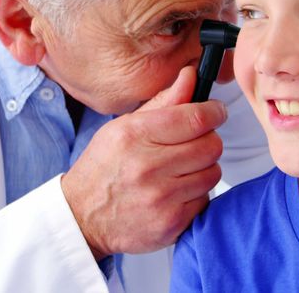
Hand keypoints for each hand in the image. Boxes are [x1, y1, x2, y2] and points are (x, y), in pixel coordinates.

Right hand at [61, 67, 226, 260]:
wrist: (83, 217)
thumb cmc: (105, 167)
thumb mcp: (125, 126)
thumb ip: (164, 101)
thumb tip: (191, 75)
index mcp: (135, 135)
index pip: (196, 118)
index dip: (214, 112)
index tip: (215, 112)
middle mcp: (148, 166)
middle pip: (211, 145)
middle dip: (208, 140)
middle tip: (194, 143)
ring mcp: (160, 197)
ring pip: (212, 172)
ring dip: (203, 169)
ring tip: (181, 170)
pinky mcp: (171, 223)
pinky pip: (205, 200)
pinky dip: (196, 195)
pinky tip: (176, 192)